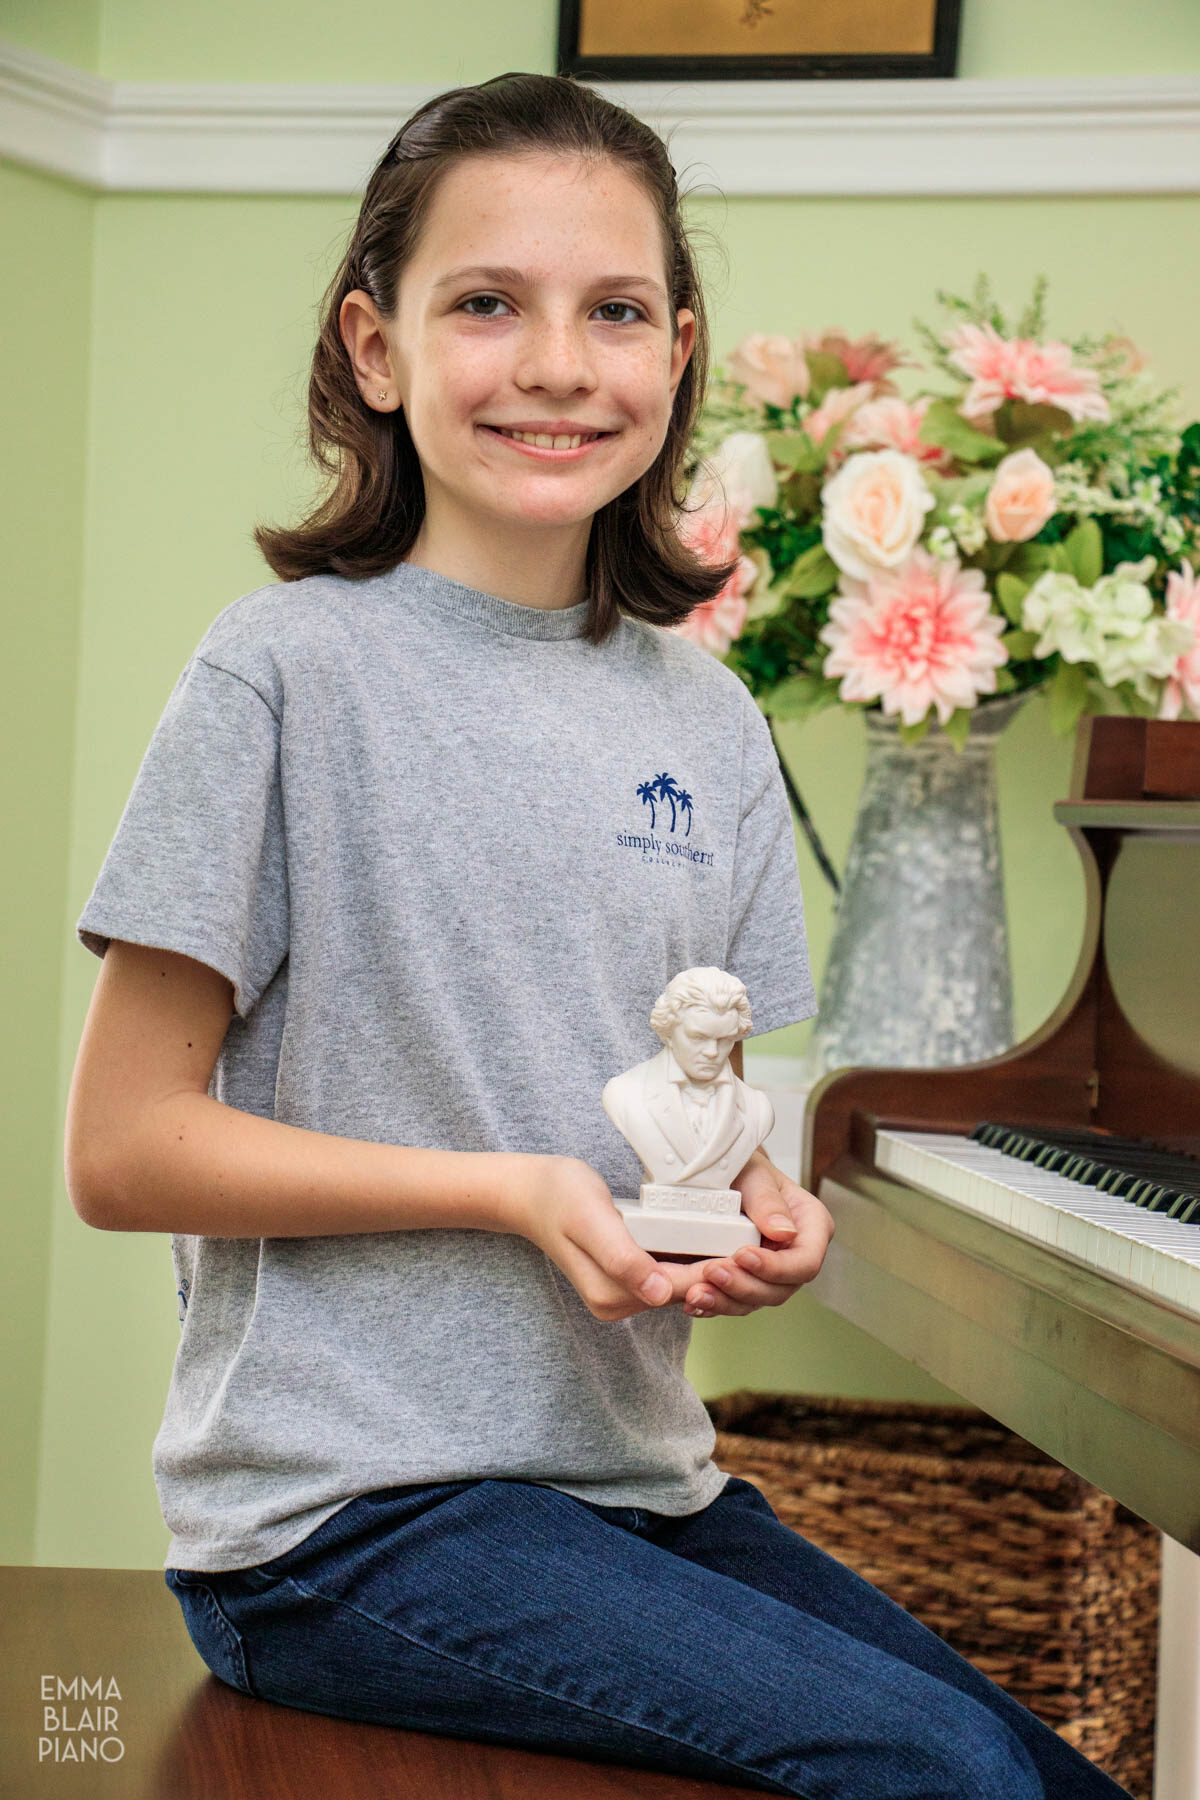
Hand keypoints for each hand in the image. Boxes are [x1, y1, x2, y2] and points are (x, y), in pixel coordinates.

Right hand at [514, 1155, 734, 1322]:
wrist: (531, 1192)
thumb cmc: (559, 1196)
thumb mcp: (591, 1219)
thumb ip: (623, 1258)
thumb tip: (659, 1293)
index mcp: (611, 1295)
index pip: (680, 1288)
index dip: (716, 1270)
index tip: (750, 1250)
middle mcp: (618, 1303)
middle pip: (683, 1290)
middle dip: (719, 1271)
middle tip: (758, 1242)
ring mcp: (621, 1293)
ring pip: (679, 1283)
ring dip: (708, 1265)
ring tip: (744, 1239)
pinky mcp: (625, 1278)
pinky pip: (668, 1273)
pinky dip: (690, 1258)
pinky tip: (711, 1237)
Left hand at [682, 1150, 833, 1317]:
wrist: (722, 1176)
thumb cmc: (745, 1167)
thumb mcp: (754, 1174)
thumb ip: (768, 1200)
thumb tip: (784, 1231)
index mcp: (812, 1227)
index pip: (806, 1261)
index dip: (776, 1267)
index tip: (742, 1255)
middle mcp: (796, 1255)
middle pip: (780, 1288)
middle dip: (745, 1286)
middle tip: (712, 1270)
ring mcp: (772, 1273)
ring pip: (756, 1300)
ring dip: (725, 1301)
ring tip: (697, 1292)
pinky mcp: (748, 1282)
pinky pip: (734, 1302)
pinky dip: (713, 1304)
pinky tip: (694, 1301)